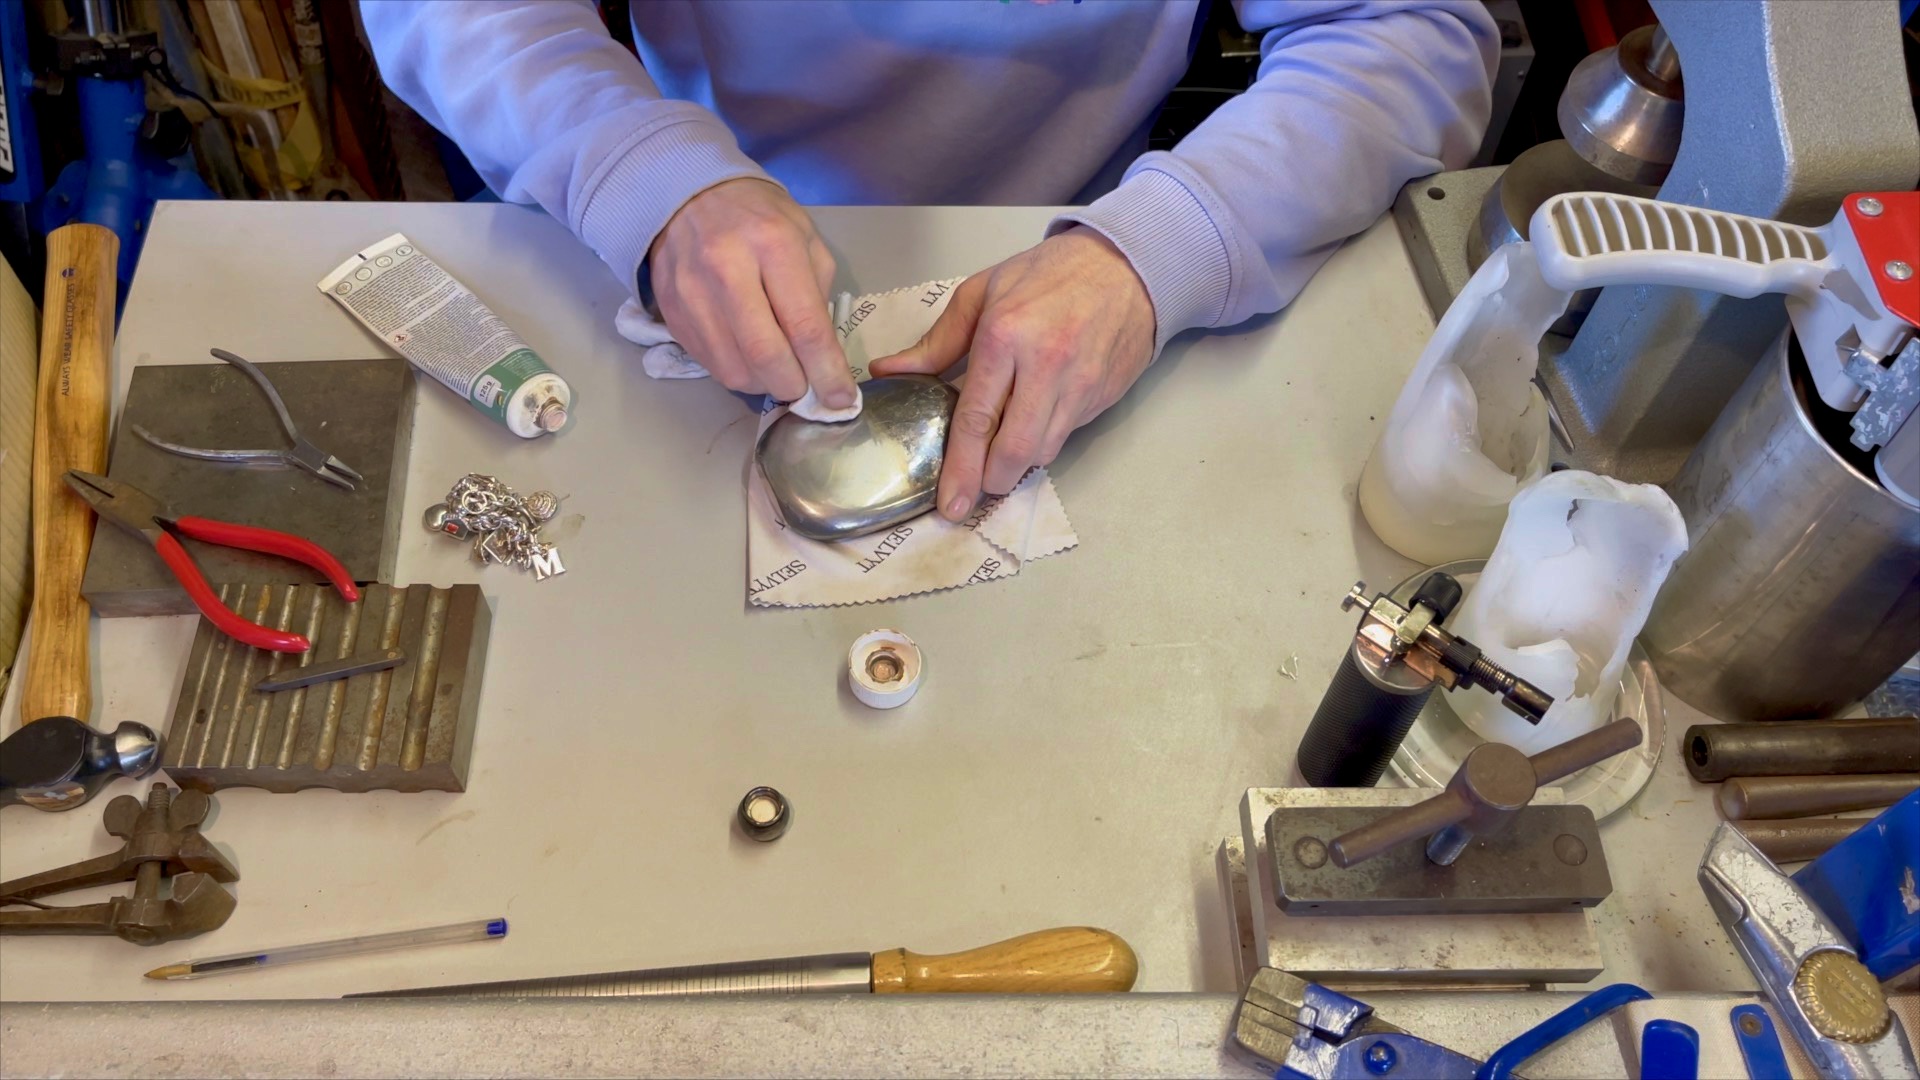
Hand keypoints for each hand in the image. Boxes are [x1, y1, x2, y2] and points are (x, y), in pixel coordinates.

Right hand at [649, 178, 855, 407]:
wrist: (688, 196)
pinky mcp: (672, 313)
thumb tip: (823, 358)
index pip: (804, 326)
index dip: (827, 371)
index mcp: (772, 245)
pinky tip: (749, 358)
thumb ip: (818, 297)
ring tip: (778, 372)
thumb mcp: (805, 239)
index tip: (841, 399)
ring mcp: (692, 293)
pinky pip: (710, 364)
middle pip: (765, 355)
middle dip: (794, 386)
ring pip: (734, 369)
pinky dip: (738, 372)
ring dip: (765, 385)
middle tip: (807, 389)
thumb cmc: (759, 217)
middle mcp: (727, 269)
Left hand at [869, 226, 1154, 520]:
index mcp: (1005, 335)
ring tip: (999, 458)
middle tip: (973, 490)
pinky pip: (1066, 435)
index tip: (948, 501)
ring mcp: (1080, 385)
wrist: (1126, 265)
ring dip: (1017, 466)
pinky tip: (1031, 428)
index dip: (960, 467)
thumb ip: (937, 341)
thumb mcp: (982, 293)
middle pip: (1014, 449)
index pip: (977, 417)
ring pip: (1043, 451)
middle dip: (990, 480)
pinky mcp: (1102, 396)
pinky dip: (1043, 442)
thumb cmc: (1047, 274)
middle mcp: (1046, 365)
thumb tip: (888, 371)